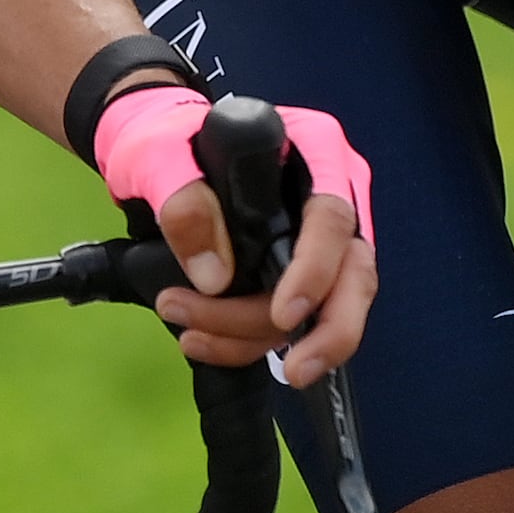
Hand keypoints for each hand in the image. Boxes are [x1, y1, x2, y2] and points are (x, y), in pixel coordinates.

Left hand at [97, 83, 375, 381]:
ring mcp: (324, 237)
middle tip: (295, 372)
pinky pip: (296, 319)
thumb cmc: (167, 139)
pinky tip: (203, 343)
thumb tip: (215, 275)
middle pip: (354, 272)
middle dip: (329, 331)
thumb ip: (182, 199)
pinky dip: (250, 342)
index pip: (333, 215)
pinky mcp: (301, 272)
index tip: (283, 314)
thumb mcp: (158, 154)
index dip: (316, 269)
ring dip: (263, 337)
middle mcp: (334, 193)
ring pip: (328, 306)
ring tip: (192, 337)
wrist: (159, 155)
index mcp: (315, 149)